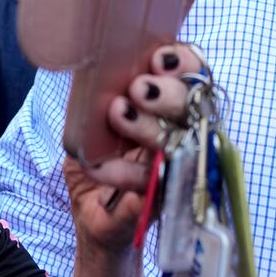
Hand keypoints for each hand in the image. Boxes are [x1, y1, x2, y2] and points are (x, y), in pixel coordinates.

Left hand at [64, 44, 205, 251]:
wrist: (94, 219)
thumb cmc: (98, 161)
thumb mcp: (90, 120)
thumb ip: (94, 94)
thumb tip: (83, 60)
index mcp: (167, 105)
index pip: (192, 73)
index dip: (184, 61)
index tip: (161, 57)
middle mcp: (180, 132)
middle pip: (192, 105)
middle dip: (167, 93)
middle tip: (140, 89)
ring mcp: (174, 168)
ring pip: (178, 141)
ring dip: (147, 127)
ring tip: (118, 113)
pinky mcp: (160, 201)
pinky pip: (152, 185)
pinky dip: (124, 174)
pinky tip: (100, 168)